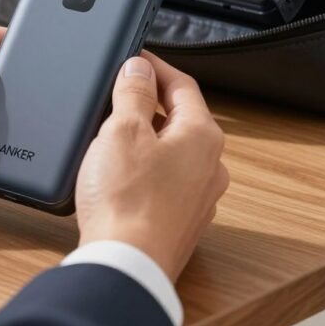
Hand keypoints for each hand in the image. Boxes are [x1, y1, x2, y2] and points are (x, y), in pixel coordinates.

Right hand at [75, 53, 229, 281]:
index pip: (182, 84)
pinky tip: (121, 176)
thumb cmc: (128, 202)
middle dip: (150, 103)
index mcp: (203, 136)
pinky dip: (146, 171)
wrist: (127, 266)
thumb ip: (133, 93)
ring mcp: (199, 198)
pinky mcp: (180, 222)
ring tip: (114, 135)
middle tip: (118, 93)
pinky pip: (166, 182)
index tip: (134, 59)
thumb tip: (140, 69)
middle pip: (181, 118)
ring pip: (174, 152)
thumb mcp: (122, 130)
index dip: (154, 67)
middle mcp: (210, 166)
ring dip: (148, 138)